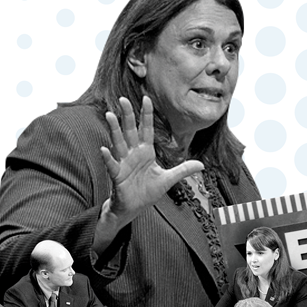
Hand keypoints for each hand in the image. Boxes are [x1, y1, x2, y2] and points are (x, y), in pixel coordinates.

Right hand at [98, 96, 202, 228]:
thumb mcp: (169, 180)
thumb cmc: (147, 192)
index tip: (146, 98)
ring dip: (114, 130)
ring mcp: (124, 163)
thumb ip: (183, 170)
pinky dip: (108, 157)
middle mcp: (133, 154)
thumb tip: (201, 164)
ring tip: (109, 115)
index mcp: (146, 152)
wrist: (134, 208)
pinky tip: (104, 149)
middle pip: (130, 131)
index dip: (146, 115)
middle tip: (123, 98)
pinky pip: (112, 165)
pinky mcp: (117, 176)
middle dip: (127, 115)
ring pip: (118, 143)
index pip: (146, 129)